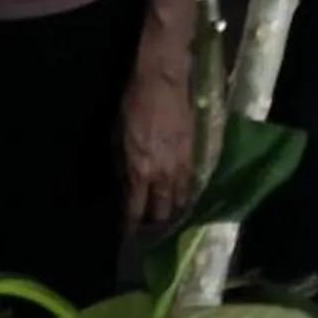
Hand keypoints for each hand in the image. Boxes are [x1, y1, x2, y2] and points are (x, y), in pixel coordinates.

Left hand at [121, 58, 197, 231]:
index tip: (131, 238)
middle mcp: (163, 174)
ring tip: (172, 226)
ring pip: (182, 200)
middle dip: (157, 227)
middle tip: (154, 238)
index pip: (136, 209)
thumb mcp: (119, 134)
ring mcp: (183, 165)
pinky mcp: (197, 154)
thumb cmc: (135, 103)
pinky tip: (187, 201)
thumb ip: (125, 164)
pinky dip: (189, 195)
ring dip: (176, 213)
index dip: (133, 227)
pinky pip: (193, 183)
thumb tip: (128, 186)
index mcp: (140, 170)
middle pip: (163, 210)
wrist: (164, 79)